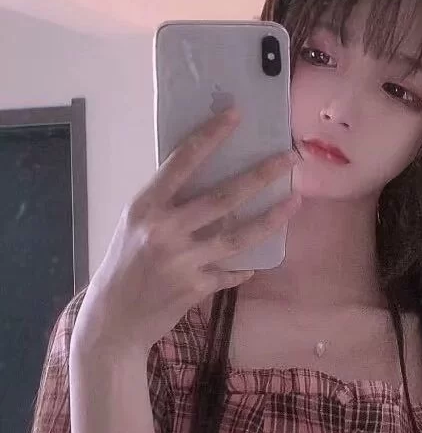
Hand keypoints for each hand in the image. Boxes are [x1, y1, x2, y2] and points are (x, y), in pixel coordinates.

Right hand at [73, 107, 300, 358]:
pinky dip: (247, 266)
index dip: (210, 136)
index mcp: (146, 207)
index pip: (182, 162)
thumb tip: (208, 173)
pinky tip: (261, 261)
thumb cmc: (124, 262)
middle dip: (262, 175)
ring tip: (296, 200)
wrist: (114, 317)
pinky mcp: (197, 287)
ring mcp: (183, 261)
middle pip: (224, 197)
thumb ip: (166, 201)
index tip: (236, 114)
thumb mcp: (135, 223)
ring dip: (272, 218)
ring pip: (239, 236)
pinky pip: (232, 271)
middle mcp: (165, 230)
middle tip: (291, 157)